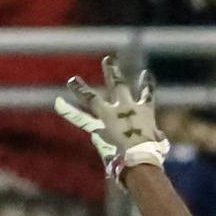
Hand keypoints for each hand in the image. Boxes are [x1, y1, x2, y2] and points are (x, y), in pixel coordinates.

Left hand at [55, 56, 170, 178]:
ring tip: (72, 80)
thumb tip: (157, 140)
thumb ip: (157, 138)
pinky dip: (68, 112)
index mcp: (145, 112)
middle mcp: (126, 108)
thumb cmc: (153, 152)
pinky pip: (81, 119)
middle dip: (112, 73)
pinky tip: (56, 102)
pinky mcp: (99, 128)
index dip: (147, 84)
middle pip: (118, 86)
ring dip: (81, 90)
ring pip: (93, 99)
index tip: (145, 73)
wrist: (142, 156)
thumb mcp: (159, 143)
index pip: (148, 95)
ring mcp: (111, 116)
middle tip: (107, 59)